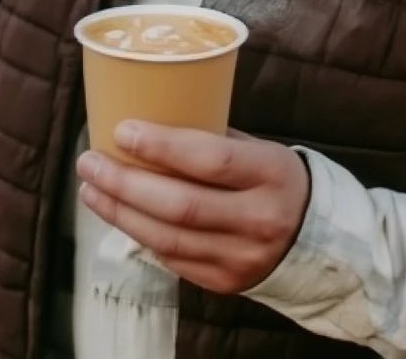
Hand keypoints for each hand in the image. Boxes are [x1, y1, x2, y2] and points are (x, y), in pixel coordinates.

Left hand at [76, 121, 310, 294]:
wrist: (315, 238)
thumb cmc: (274, 178)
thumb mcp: (257, 148)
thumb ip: (211, 140)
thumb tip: (149, 122)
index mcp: (271, 173)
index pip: (211, 160)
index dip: (162, 145)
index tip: (122, 130)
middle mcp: (259, 219)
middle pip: (180, 206)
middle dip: (125, 183)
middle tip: (90, 162)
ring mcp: (242, 257)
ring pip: (168, 239)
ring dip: (120, 213)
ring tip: (91, 189)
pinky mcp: (225, 283)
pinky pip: (172, 259)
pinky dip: (141, 235)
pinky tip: (121, 214)